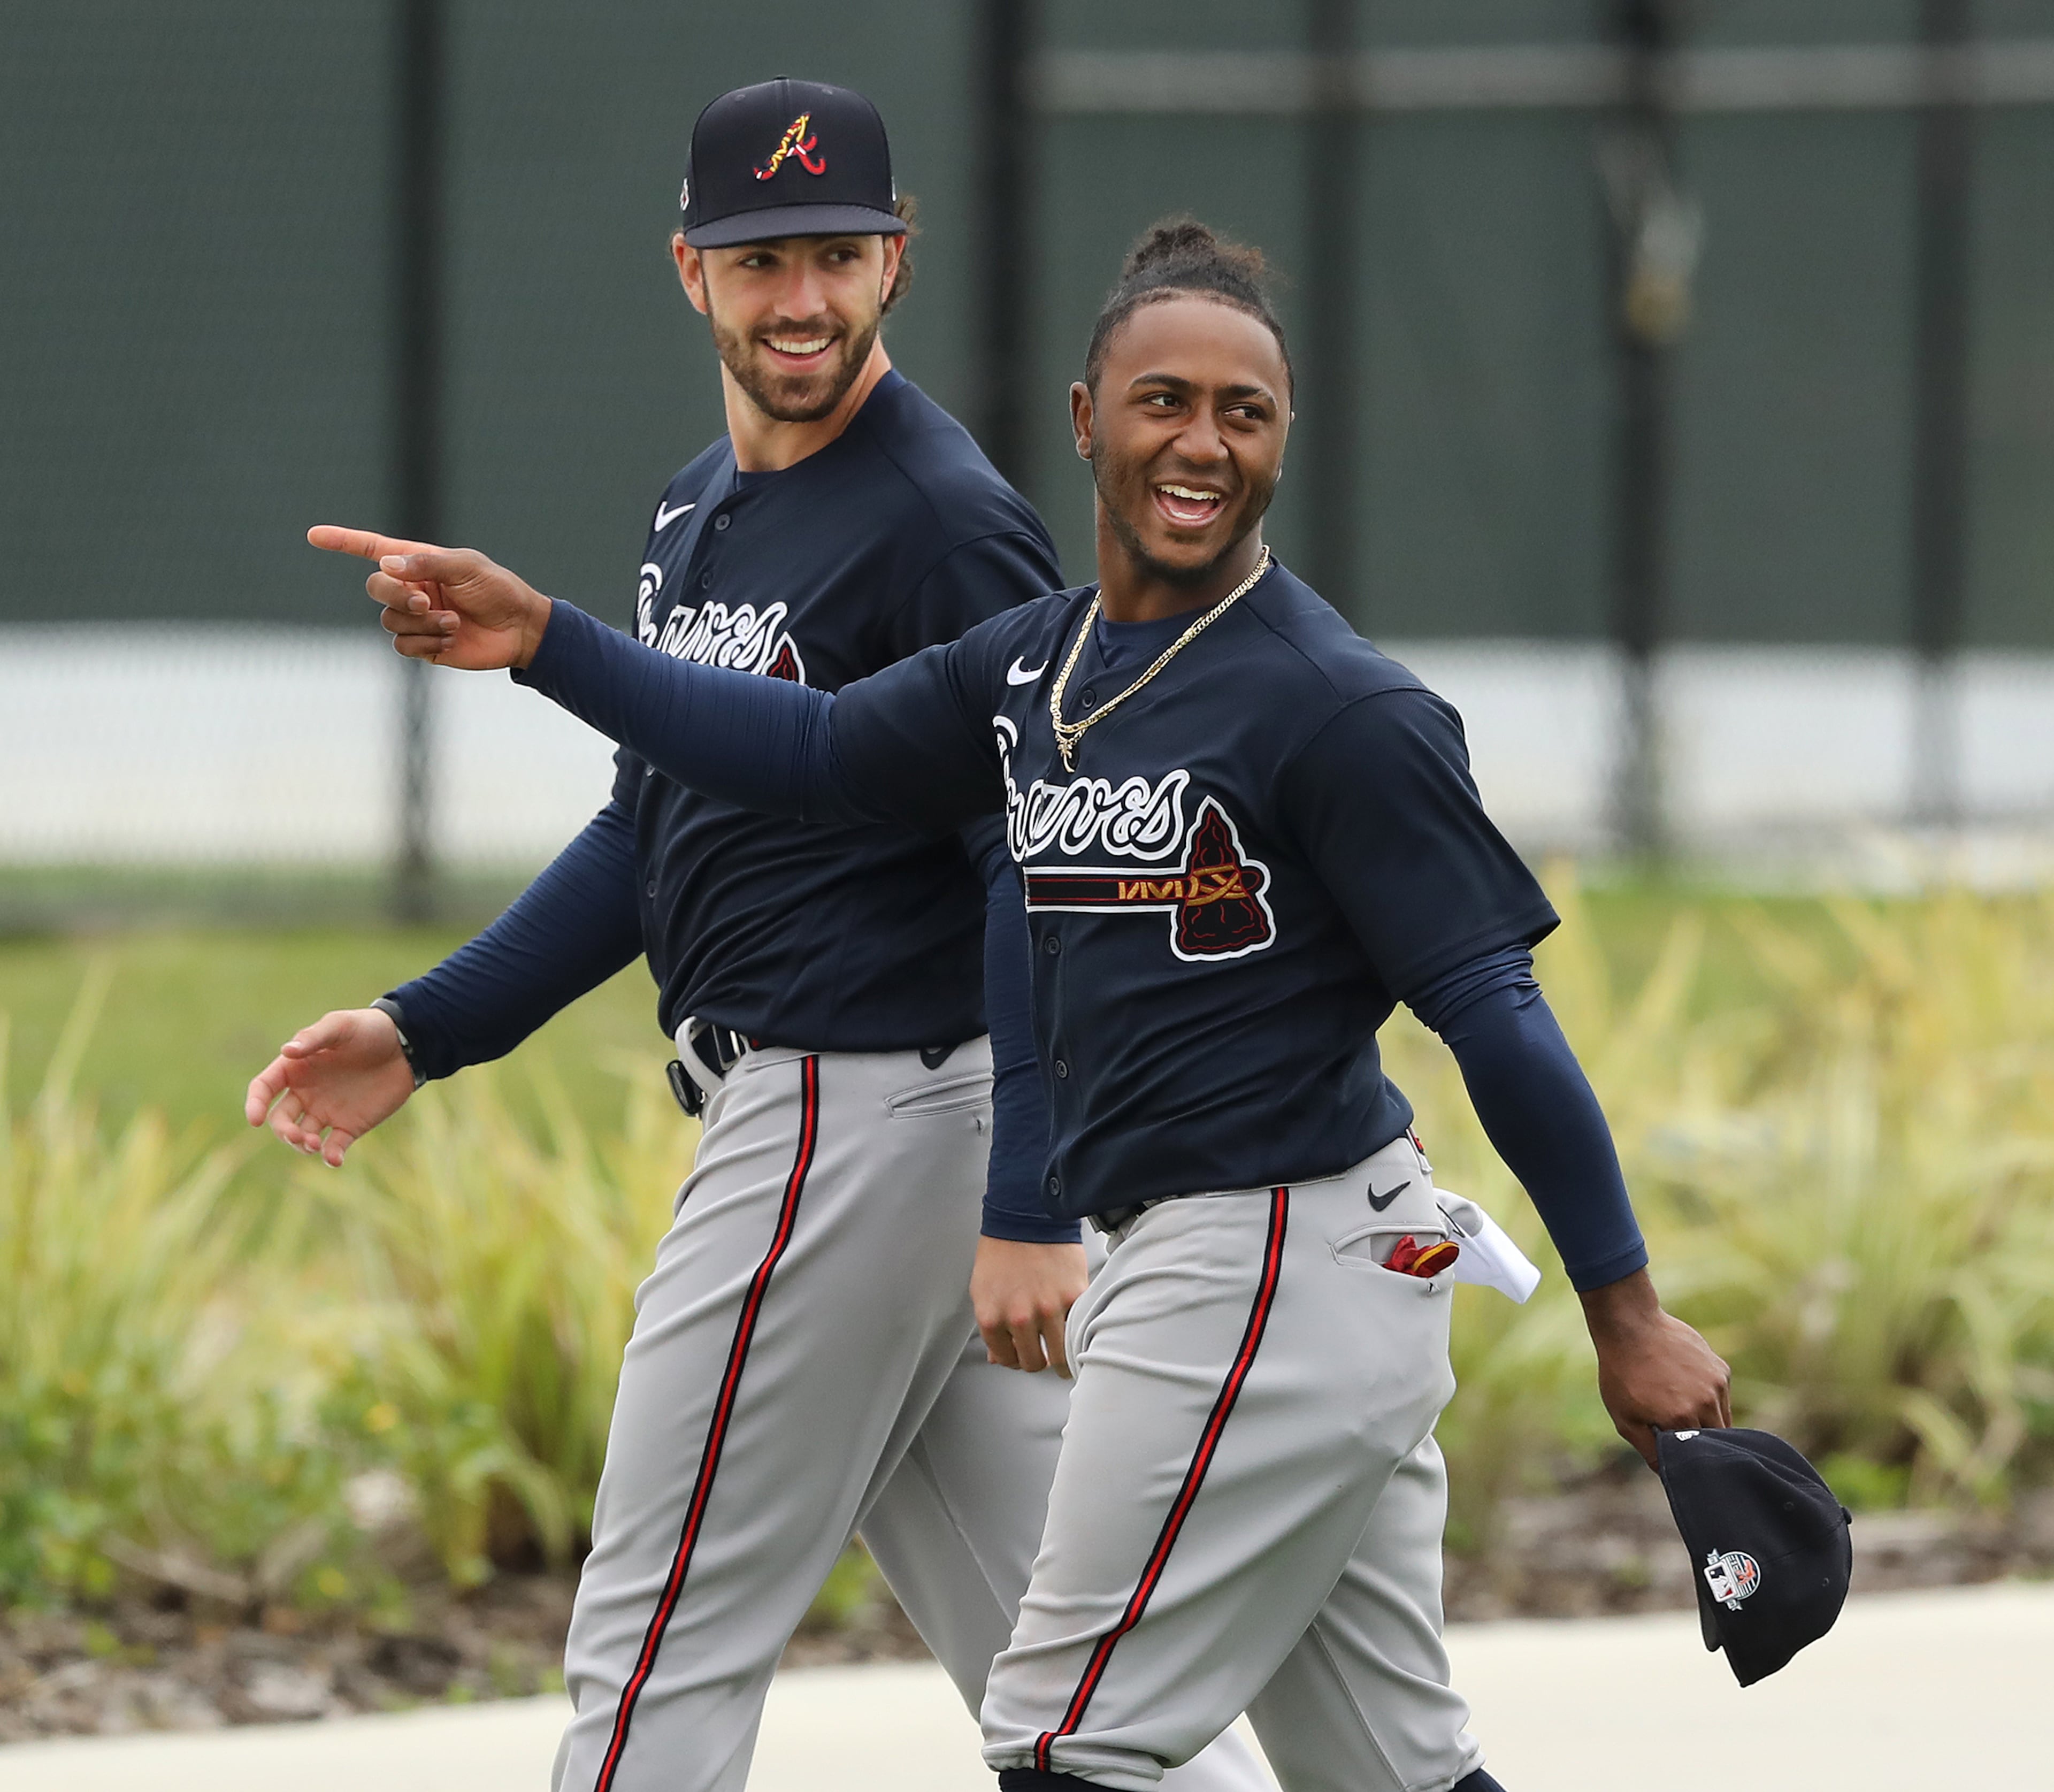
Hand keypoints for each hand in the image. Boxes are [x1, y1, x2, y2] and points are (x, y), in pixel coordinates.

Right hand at [244, 1007, 417, 1167]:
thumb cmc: (369, 1028)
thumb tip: (287, 1052)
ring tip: (315, 1145)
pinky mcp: (350, 1125)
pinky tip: (334, 1159)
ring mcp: (326, 1111)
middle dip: (283, 1132)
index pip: (264, 1088)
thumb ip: (315, 1038)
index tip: (255, 1119)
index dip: (254, 1104)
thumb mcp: (341, 1026)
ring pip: (302, 1137)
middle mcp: (306, 1093)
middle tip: (298, 1136)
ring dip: (302, 1145)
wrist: (406, 1045)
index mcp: (296, 1068)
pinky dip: (331, 1157)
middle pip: (280, 1119)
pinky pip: (333, 1147)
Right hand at [307, 525, 551, 669]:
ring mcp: (416, 618)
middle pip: (375, 588)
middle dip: (397, 595)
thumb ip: (427, 563)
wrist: (520, 629)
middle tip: (428, 601)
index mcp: (419, 563)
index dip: (343, 542)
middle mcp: (412, 588)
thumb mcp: (467, 567)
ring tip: (453, 623)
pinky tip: (451, 639)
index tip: (313, 535)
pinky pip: (403, 646)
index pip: (373, 549)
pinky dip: (426, 643)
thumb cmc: (498, 589)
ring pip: (389, 620)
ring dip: (421, 623)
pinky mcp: (424, 645)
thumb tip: (386, 564)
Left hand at [971, 1237, 1088, 1377]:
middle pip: (1034, 1363)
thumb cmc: (1003, 1250)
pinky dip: (1078, 1331)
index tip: (1022, 1354)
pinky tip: (1073, 1325)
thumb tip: (998, 1356)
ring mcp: (1049, 1308)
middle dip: (1038, 1359)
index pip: (1006, 1360)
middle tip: (1043, 1352)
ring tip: (1064, 1349)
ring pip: (1060, 1356)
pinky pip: (1079, 1329)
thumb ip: (991, 1327)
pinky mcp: (1074, 1297)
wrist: (1027, 1216)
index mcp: (992, 1318)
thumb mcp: (982, 1290)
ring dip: (1062, 1356)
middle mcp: (1020, 1317)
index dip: (1015, 1359)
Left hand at [1579, 1269, 1731, 1470]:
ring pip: (1722, 1419)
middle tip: (1678, 1433)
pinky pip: (1721, 1396)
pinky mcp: (1721, 1369)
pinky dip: (1708, 1399)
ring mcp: (1717, 1384)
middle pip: (1716, 1440)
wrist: (1631, 1325)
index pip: (1698, 1457)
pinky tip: (1684, 1387)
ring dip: (1705, 1421)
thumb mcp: (1625, 1418)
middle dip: (1700, 1443)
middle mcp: (1706, 1403)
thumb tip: (1667, 1472)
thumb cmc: (1622, 1373)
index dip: (1689, 1460)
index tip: (1680, 1458)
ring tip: (1678, 1407)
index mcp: (1682, 1420)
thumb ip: (1650, 1450)